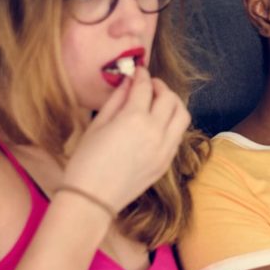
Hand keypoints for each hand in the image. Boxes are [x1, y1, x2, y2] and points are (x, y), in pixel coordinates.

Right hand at [62, 67, 189, 212]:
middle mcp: (156, 132)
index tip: (138, 70)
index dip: (142, 75)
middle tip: (150, 84)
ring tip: (159, 101)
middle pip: (170, 98)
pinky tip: (159, 122)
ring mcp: (165, 148)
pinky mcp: (167, 162)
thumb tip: (128, 82)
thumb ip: (116, 100)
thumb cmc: (86, 160)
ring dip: (173, 103)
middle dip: (160, 87)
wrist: (92, 198)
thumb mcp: (98, 125)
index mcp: (135, 119)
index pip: (146, 88)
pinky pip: (179, 135)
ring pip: (182, 116)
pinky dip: (173, 123)